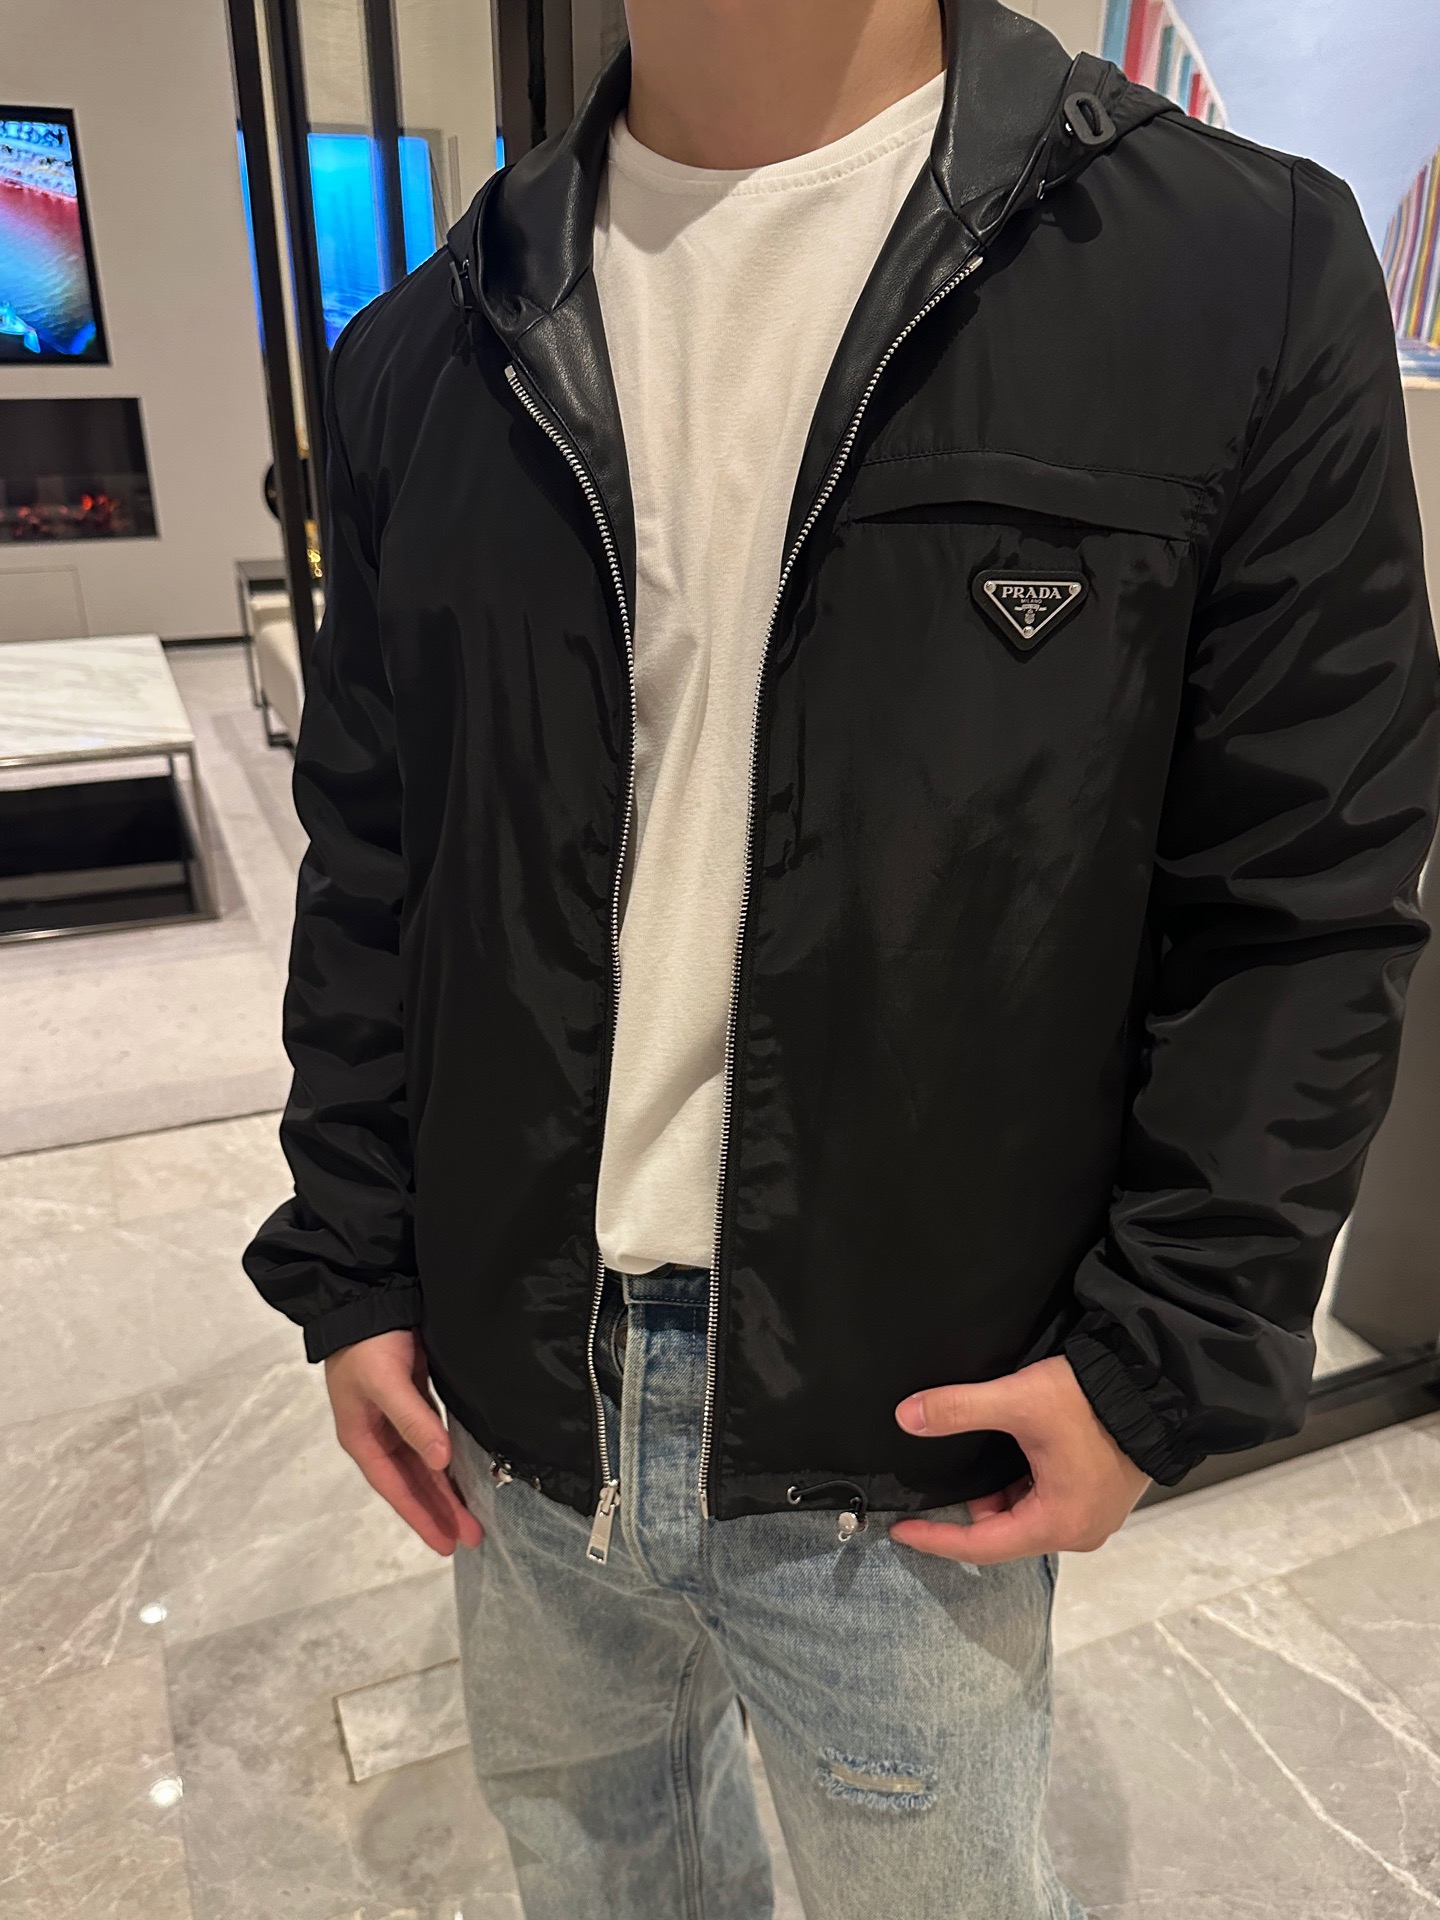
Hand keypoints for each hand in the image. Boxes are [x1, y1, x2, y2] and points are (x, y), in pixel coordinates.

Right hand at [325, 1329, 483, 1555]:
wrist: (365, 1299)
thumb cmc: (368, 1344)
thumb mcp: (386, 1383)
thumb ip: (413, 1421)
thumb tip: (439, 1461)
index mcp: (362, 1437)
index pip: (395, 1488)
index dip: (421, 1516)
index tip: (447, 1542)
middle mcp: (378, 1434)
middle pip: (411, 1482)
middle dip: (439, 1511)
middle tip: (471, 1537)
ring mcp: (394, 1418)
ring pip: (422, 1465)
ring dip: (444, 1490)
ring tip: (471, 1516)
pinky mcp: (412, 1399)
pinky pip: (429, 1441)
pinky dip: (443, 1460)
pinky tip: (460, 1471)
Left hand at [889, 1355, 1149, 1564]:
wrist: (1154, 1383)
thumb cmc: (1094, 1401)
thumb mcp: (1017, 1401)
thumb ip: (958, 1409)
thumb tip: (908, 1417)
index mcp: (1058, 1523)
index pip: (980, 1546)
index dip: (936, 1538)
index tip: (903, 1531)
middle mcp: (1079, 1530)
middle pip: (1004, 1532)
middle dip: (974, 1505)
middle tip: (956, 1468)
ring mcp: (1094, 1516)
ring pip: (1027, 1515)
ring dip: (1003, 1492)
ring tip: (994, 1452)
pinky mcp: (1102, 1497)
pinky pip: (1049, 1503)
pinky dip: (1026, 1486)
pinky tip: (1020, 1454)